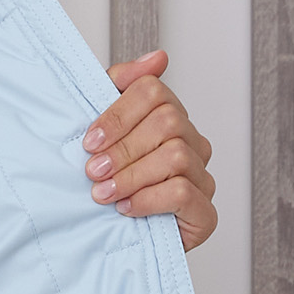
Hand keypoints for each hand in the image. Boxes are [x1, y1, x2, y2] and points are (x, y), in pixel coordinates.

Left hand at [82, 49, 216, 250]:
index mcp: (168, 117)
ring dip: (131, 175)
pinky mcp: (204, 214)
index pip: (153, 91)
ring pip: (175, 156)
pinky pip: (183, 193)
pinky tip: (125, 208)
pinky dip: (148, 199)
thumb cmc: (105, 179)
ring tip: (102, 193)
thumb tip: (158, 57)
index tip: (89, 141)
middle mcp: (191, 143)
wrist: (105, 236)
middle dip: (122, 148)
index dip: (118, 114)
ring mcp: (202, 178)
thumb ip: (121, 85)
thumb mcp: (100, 129)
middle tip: (92, 170)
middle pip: (167, 121)